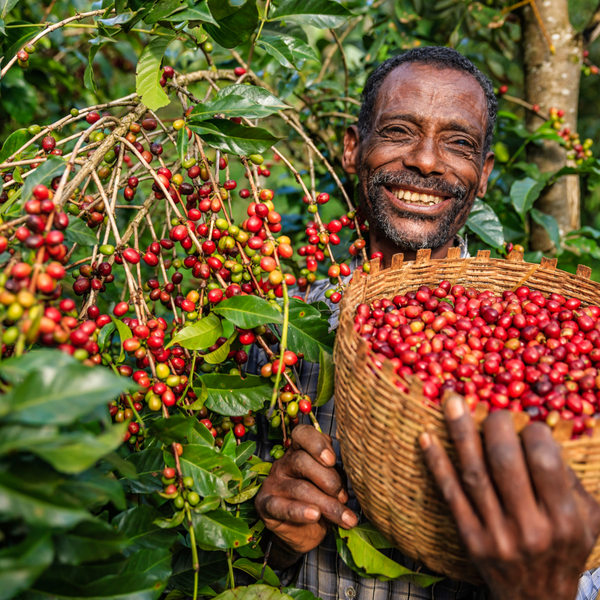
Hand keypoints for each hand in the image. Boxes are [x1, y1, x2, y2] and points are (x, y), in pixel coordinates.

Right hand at [255, 424, 357, 559]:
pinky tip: (314, 516)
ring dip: (326, 504)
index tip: (332, 460)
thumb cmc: (320, 499)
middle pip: (302, 461)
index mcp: (299, 450)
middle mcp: (284, 463)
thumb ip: (337, 474)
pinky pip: (280, 507)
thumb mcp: (331, 483)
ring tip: (345, 518)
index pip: (302, 434)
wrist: (302, 532)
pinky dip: (298, 511)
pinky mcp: (266, 505)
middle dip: (329, 480)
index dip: (317, 443)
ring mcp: (273, 483)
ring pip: (299, 487)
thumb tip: (356, 478)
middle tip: (343, 497)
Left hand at [420, 394, 599, 599]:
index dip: (533, 432)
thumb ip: (571, 480)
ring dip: (460, 431)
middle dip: (495, 425)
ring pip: (474, 472)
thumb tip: (545, 432)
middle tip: (493, 411)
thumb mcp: (586, 521)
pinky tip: (427, 437)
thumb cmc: (565, 550)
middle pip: (504, 461)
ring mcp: (496, 534)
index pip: (544, 460)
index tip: (528, 424)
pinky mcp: (470, 539)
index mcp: (564, 518)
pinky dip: (437, 463)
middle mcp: (530, 527)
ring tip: (451, 399)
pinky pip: (450, 494)